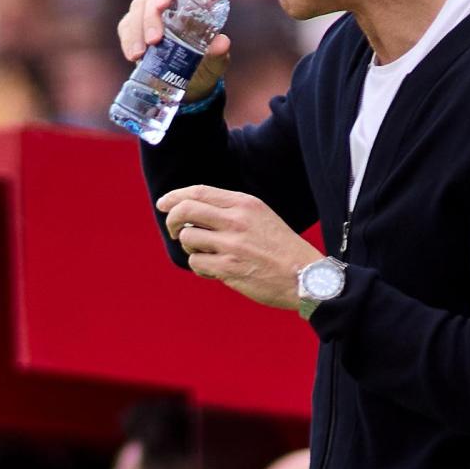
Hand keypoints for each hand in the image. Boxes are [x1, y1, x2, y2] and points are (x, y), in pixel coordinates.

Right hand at [118, 0, 231, 101]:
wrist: (190, 84)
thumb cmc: (205, 64)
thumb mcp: (216, 60)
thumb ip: (218, 51)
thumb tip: (222, 43)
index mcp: (187, 1)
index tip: (162, 5)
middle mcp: (166, 4)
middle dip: (150, 18)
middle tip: (154, 41)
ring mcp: (147, 15)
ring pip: (136, 11)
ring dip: (135, 31)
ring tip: (139, 54)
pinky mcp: (134, 29)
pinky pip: (125, 28)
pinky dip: (127, 41)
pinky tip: (132, 56)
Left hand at [158, 185, 320, 310]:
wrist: (305, 276)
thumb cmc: (281, 247)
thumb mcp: (260, 216)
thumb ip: (231, 210)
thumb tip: (192, 211)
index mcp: (245, 204)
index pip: (199, 192)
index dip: (175, 196)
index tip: (164, 203)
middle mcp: (236, 220)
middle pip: (185, 210)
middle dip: (172, 220)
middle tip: (174, 230)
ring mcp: (231, 245)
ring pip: (188, 238)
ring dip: (190, 247)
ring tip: (205, 253)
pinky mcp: (228, 269)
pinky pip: (196, 263)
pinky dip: (199, 266)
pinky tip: (213, 269)